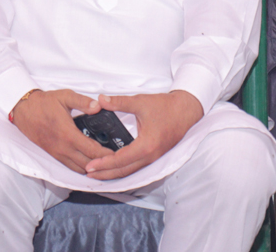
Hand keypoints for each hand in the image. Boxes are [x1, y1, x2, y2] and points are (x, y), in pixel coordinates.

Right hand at [10, 89, 111, 173]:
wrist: (24, 110)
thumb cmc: (44, 103)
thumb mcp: (65, 96)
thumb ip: (83, 102)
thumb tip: (98, 106)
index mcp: (68, 135)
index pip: (92, 151)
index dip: (107, 155)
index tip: (118, 154)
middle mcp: (63, 148)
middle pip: (88, 164)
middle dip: (103, 164)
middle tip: (116, 160)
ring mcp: (57, 153)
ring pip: (78, 169)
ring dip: (92, 168)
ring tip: (105, 162)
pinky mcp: (53, 154)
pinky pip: (70, 166)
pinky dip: (81, 167)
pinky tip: (89, 161)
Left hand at [84, 90, 203, 180]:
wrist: (187, 110)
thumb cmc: (166, 106)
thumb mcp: (140, 102)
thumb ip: (119, 102)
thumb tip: (101, 100)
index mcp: (146, 145)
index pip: (120, 160)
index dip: (103, 164)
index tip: (90, 166)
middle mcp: (150, 157)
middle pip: (124, 172)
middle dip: (105, 174)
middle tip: (88, 174)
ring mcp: (154, 159)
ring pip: (131, 172)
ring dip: (113, 175)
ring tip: (98, 174)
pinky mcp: (155, 157)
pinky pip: (137, 168)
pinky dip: (124, 170)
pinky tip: (114, 168)